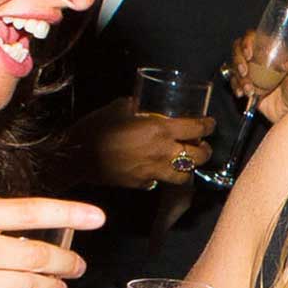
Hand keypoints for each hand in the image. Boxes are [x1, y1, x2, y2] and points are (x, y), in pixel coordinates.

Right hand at [79, 98, 214, 190]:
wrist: (77, 156)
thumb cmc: (96, 127)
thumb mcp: (119, 108)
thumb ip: (136, 105)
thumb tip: (142, 103)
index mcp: (160, 130)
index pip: (196, 128)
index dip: (208, 125)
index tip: (210, 123)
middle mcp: (163, 153)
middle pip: (199, 156)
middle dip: (205, 150)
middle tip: (202, 145)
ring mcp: (154, 172)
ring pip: (185, 175)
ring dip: (189, 168)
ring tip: (184, 161)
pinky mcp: (143, 184)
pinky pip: (160, 181)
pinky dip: (163, 175)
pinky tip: (158, 168)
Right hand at [227, 40, 287, 117]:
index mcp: (271, 51)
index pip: (254, 37)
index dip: (247, 42)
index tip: (249, 54)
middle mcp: (258, 58)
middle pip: (238, 49)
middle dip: (238, 60)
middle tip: (245, 72)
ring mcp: (250, 71)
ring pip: (234, 66)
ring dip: (238, 77)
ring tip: (250, 90)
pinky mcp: (245, 84)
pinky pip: (233, 81)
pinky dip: (236, 87)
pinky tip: (242, 93)